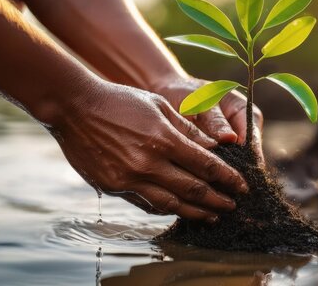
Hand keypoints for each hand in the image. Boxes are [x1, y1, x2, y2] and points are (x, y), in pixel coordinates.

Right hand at [47, 79, 248, 221]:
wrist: (75, 107)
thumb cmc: (120, 101)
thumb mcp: (159, 105)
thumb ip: (188, 129)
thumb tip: (215, 147)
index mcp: (164, 139)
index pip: (206, 165)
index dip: (228, 178)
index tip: (242, 186)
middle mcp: (149, 163)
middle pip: (193, 189)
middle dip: (218, 200)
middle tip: (232, 206)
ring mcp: (129, 178)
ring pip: (171, 204)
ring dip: (195, 212)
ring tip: (212, 216)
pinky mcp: (114, 187)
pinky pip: (146, 204)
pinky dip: (166, 209)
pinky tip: (179, 209)